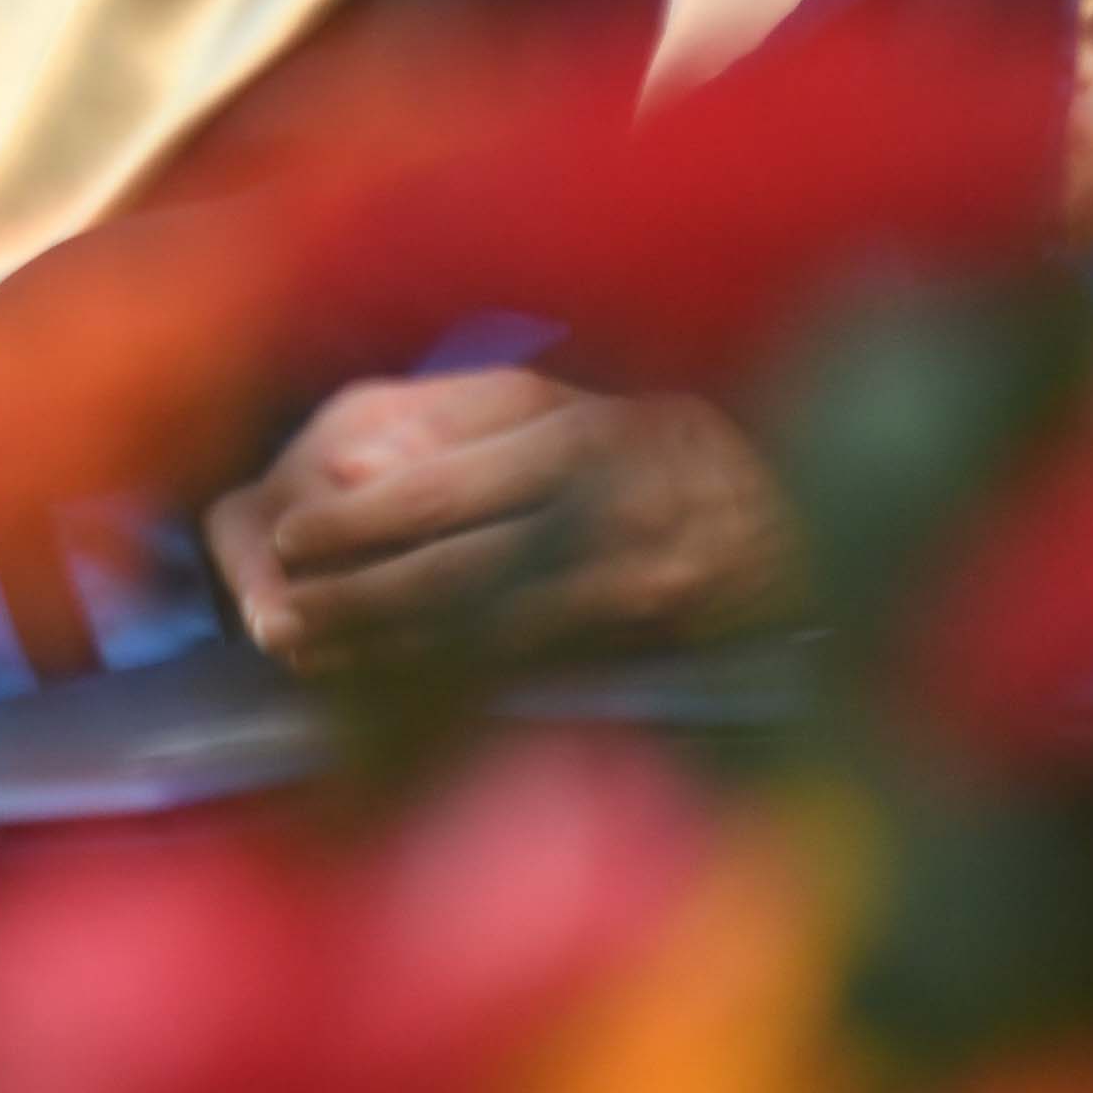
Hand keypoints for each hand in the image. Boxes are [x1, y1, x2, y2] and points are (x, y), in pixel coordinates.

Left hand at [207, 369, 801, 666]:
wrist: (814, 519)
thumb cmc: (669, 451)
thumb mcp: (582, 406)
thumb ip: (470, 422)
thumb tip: (347, 459)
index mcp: (579, 435)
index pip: (448, 482)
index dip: (362, 517)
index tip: (290, 536)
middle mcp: (609, 509)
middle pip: (461, 562)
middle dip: (359, 595)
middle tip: (277, 615)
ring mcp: (636, 584)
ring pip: (492, 625)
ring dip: (392, 646)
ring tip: (311, 654)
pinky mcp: (653, 643)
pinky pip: (538, 664)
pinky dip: (458, 676)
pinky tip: (396, 687)